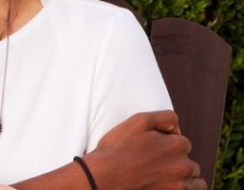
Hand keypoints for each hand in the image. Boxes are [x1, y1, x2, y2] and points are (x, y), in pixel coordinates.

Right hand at [85, 110, 205, 189]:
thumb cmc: (118, 148)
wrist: (104, 177)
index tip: (148, 148)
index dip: (165, 143)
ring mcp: (181, 186)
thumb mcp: (139, 120)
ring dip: (183, 177)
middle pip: (188, 161)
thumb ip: (165, 117)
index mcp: (178, 145)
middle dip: (175, 161)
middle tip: (151, 163)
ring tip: (160, 176)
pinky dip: (182, 188)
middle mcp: (185, 166)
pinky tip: (167, 185)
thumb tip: (177, 128)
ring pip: (195, 179)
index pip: (182, 141)